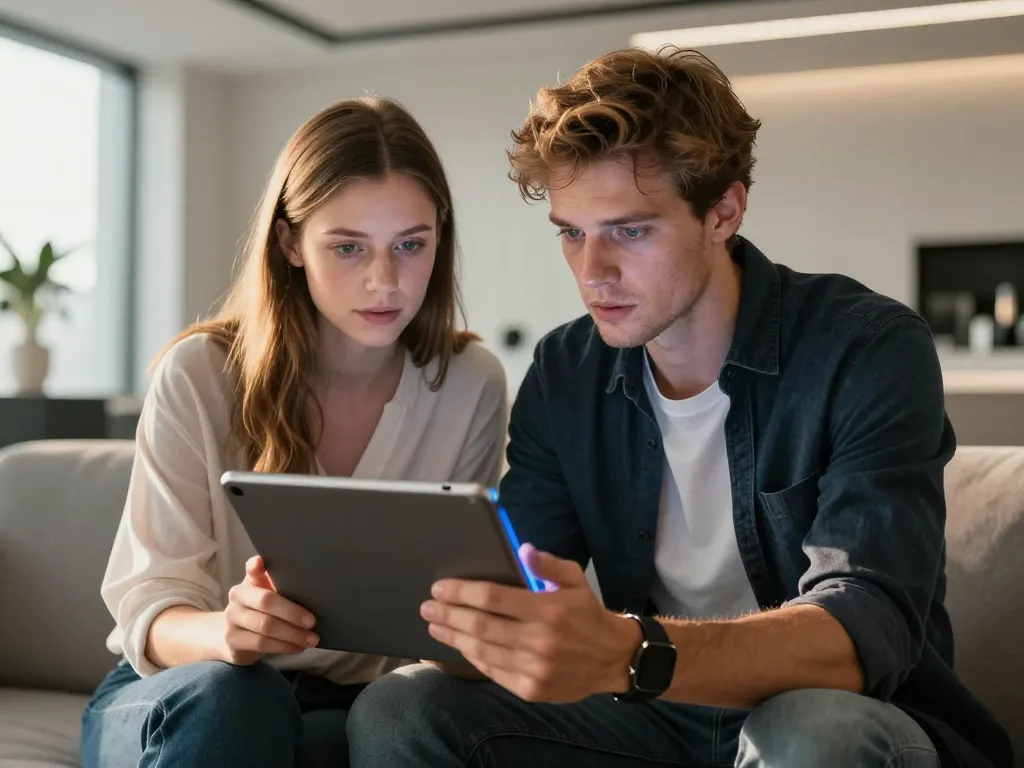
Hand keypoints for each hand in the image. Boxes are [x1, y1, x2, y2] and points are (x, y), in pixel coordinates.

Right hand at [220, 556, 318, 664]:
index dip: (256, 566)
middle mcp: (237, 596)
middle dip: (292, 612)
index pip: (252, 570)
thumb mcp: (270, 597)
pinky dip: (283, 646)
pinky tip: (297, 647)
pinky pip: (261, 643)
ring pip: (265, 626)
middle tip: (312, 621)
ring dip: (292, 634)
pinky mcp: (232, 640)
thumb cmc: (262, 613)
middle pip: (266, 601)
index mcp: (249, 581)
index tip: (261, 562)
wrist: (235, 638)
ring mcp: (232, 619)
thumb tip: (312, 585)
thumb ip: (283, 587)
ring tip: (311, 639)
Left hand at [420, 544, 641, 702]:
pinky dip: (472, 658)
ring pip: (482, 650)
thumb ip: (548, 564)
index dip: (461, 591)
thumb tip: (523, 550)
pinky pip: (492, 672)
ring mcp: (534, 668)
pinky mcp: (531, 689)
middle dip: (448, 615)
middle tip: (428, 607)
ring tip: (435, 626)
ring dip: (453, 637)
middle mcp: (540, 640)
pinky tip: (460, 646)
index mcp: (549, 609)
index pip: (493, 598)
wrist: (614, 659)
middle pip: (480, 625)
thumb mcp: (575, 579)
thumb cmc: (588, 613)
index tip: (440, 587)